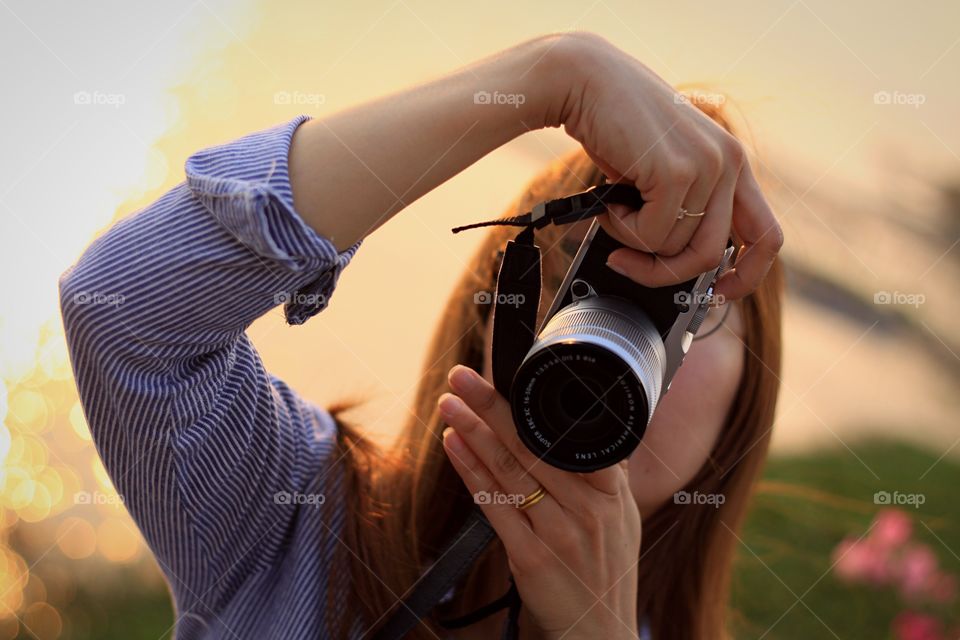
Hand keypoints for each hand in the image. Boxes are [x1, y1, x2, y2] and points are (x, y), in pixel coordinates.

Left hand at [438, 365, 641, 639]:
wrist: (600, 632)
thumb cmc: (606, 569)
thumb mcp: (622, 517)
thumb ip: (604, 473)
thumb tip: (587, 424)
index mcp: (611, 491)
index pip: (567, 435)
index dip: (532, 402)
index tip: (507, 370)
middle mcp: (588, 508)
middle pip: (532, 445)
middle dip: (493, 406)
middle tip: (462, 376)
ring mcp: (560, 532)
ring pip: (510, 470)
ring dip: (475, 432)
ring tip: (450, 403)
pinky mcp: (532, 557)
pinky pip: (495, 506)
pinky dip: (472, 472)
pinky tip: (454, 448)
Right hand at [550, 33, 782, 299]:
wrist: (583, 82)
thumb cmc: (615, 127)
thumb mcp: (661, 171)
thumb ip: (681, 207)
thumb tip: (674, 263)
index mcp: (732, 163)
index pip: (766, 236)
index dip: (746, 275)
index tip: (718, 293)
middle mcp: (729, 162)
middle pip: (712, 255)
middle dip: (666, 272)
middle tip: (628, 263)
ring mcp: (708, 166)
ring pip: (676, 248)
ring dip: (633, 242)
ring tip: (613, 208)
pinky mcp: (678, 172)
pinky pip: (651, 235)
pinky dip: (621, 228)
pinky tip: (609, 198)